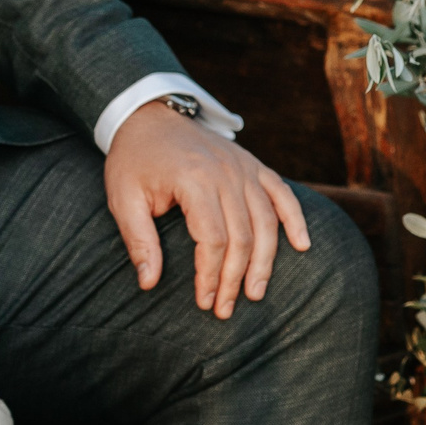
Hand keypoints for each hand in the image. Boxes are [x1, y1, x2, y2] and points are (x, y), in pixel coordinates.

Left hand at [103, 101, 310, 319]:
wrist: (147, 115)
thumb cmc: (133, 159)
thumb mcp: (124, 197)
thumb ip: (138, 240)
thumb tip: (148, 282)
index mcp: (194, 179)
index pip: (213, 239)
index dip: (211, 275)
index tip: (204, 301)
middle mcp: (225, 172)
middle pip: (243, 236)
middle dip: (235, 278)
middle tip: (225, 309)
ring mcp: (243, 167)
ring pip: (266, 222)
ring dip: (265, 261)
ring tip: (255, 292)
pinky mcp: (252, 164)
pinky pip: (282, 193)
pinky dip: (295, 219)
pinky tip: (302, 245)